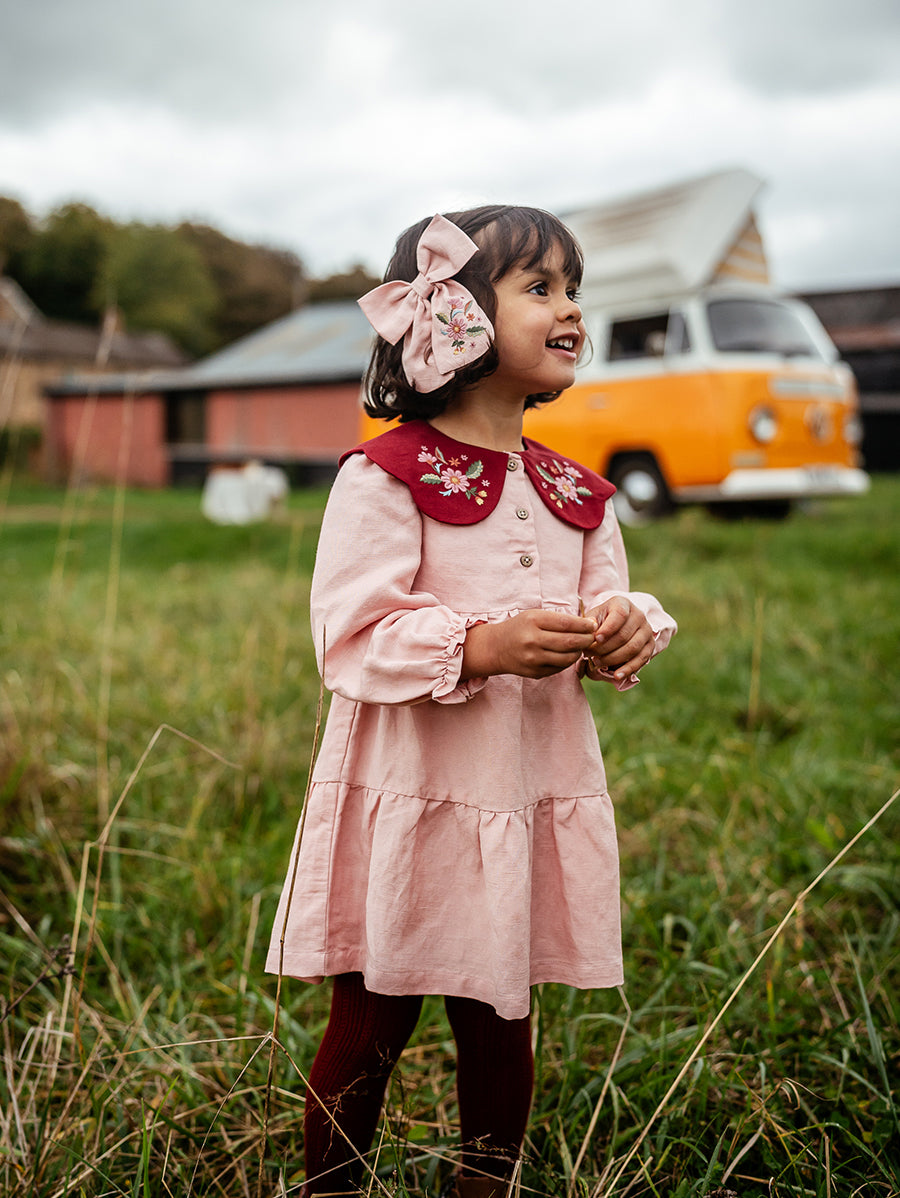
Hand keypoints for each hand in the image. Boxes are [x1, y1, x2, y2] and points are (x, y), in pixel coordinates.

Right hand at [461, 609, 597, 679]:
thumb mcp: (534, 616)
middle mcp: (532, 641)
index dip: (584, 625)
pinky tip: (568, 654)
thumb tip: (588, 625)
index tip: (593, 625)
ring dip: (579, 652)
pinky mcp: (535, 672)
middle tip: (592, 637)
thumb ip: (558, 619)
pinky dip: (568, 661)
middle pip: (570, 642)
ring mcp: (533, 659)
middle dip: (586, 639)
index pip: (567, 623)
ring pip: (568, 658)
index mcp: (533, 622)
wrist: (496, 648)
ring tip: (581, 646)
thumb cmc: (519, 628)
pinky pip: (560, 668)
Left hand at [580, 597, 653, 681]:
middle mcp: (639, 615)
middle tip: (589, 654)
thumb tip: (590, 630)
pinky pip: (641, 659)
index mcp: (623, 604)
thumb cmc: (601, 620)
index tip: (596, 639)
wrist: (617, 624)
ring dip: (613, 658)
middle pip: (624, 635)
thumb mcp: (594, 616)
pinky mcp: (651, 645)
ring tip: (597, 663)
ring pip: (632, 648)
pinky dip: (628, 669)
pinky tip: (616, 676)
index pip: (619, 615)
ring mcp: (647, 630)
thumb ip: (590, 623)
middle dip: (604, 647)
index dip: (608, 628)